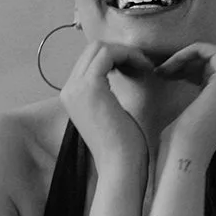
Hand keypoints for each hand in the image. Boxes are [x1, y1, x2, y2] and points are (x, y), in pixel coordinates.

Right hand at [59, 39, 154, 173]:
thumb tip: (121, 76)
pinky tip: (146, 68)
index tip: (139, 69)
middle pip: (93, 49)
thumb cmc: (124, 149)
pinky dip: (129, 55)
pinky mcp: (90, 87)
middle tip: (145, 65)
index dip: (117, 58)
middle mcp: (69, 89)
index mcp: (73, 96)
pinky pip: (108, 54)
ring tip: (146, 67)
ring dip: (127, 53)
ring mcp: (76, 87)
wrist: (120, 168)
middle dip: (122, 52)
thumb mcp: (113, 115)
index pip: (90, 60)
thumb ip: (109, 96)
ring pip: (99, 48)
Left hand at [152, 40, 215, 167]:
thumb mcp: (186, 116)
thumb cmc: (178, 143)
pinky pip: (212, 51)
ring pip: (213, 54)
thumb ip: (191, 99)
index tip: (164, 75)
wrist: (184, 155)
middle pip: (211, 63)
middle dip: (184, 61)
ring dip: (185, 56)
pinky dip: (190, 51)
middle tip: (161, 71)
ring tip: (163, 69)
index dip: (186, 68)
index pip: (210, 73)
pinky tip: (171, 65)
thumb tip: (177, 81)